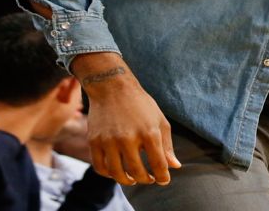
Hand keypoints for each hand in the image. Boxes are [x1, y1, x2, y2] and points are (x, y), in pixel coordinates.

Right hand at [72, 53, 181, 185]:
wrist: (112, 87)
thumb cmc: (140, 104)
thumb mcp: (159, 120)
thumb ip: (167, 145)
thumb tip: (174, 167)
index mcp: (149, 133)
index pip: (158, 165)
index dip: (163, 177)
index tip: (163, 180)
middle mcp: (128, 138)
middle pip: (137, 172)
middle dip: (146, 180)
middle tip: (149, 178)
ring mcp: (109, 141)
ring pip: (117, 174)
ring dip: (127, 181)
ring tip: (132, 179)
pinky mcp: (94, 141)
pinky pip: (100, 167)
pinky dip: (109, 174)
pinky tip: (116, 171)